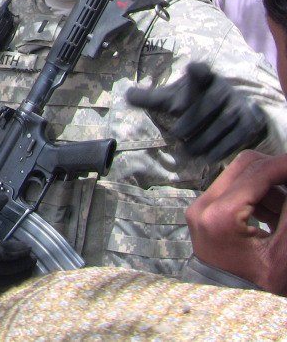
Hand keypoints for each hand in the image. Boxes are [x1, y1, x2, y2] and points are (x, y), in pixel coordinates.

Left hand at [126, 62, 266, 163]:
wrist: (235, 113)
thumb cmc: (196, 103)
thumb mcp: (174, 98)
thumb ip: (152, 98)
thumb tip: (127, 96)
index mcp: (204, 78)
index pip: (201, 71)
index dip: (197, 71)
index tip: (192, 68)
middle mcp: (224, 88)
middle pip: (208, 103)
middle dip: (192, 120)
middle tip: (176, 133)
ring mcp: (239, 104)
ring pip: (222, 122)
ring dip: (204, 139)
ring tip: (186, 152)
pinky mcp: (250, 121)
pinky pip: (236, 137)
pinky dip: (221, 149)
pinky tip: (207, 158)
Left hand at [187, 150, 286, 294]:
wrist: (232, 314)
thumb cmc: (260, 288)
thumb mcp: (285, 250)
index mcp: (218, 216)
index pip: (258, 172)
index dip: (284, 165)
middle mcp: (202, 207)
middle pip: (246, 166)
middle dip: (277, 171)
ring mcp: (201, 209)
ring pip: (243, 176)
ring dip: (273, 184)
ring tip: (285, 206)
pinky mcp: (206, 214)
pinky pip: (237, 191)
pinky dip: (263, 196)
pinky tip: (279, 212)